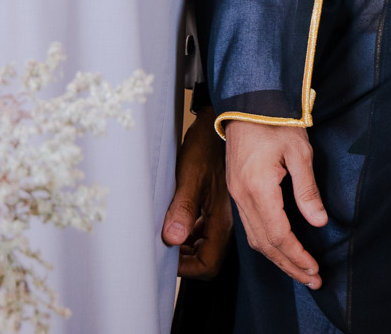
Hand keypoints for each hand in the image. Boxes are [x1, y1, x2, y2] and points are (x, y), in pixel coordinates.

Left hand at [161, 106, 232, 278]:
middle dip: (184, 258)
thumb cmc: (206, 146)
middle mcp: (228, 221)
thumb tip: (171, 239)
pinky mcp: (219, 204)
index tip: (165, 257)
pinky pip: (205, 229)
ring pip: (206, 244)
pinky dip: (190, 230)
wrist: (219, 122)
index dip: (186, 269)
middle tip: (162, 246)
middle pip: (208, 258)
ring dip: (186, 244)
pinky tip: (178, 217)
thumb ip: (183, 208)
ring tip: (167, 230)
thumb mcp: (191, 175)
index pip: (208, 264)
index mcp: (224, 219)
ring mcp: (224, 213)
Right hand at [223, 119, 327, 287]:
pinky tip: (281, 248)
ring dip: (277, 258)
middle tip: (312, 279)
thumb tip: (318, 222)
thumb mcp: (299, 151)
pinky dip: (267, 243)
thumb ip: (307, 189)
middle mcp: (242, 196)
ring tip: (300, 270)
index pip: (277, 235)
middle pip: (264, 244)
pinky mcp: (237, 190)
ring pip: (255, 239)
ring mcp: (236, 194)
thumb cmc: (276, 120)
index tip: (314, 268)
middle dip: (289, 265)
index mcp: (258, 188)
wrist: (248, 102)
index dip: (296, 256)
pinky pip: (250, 226)